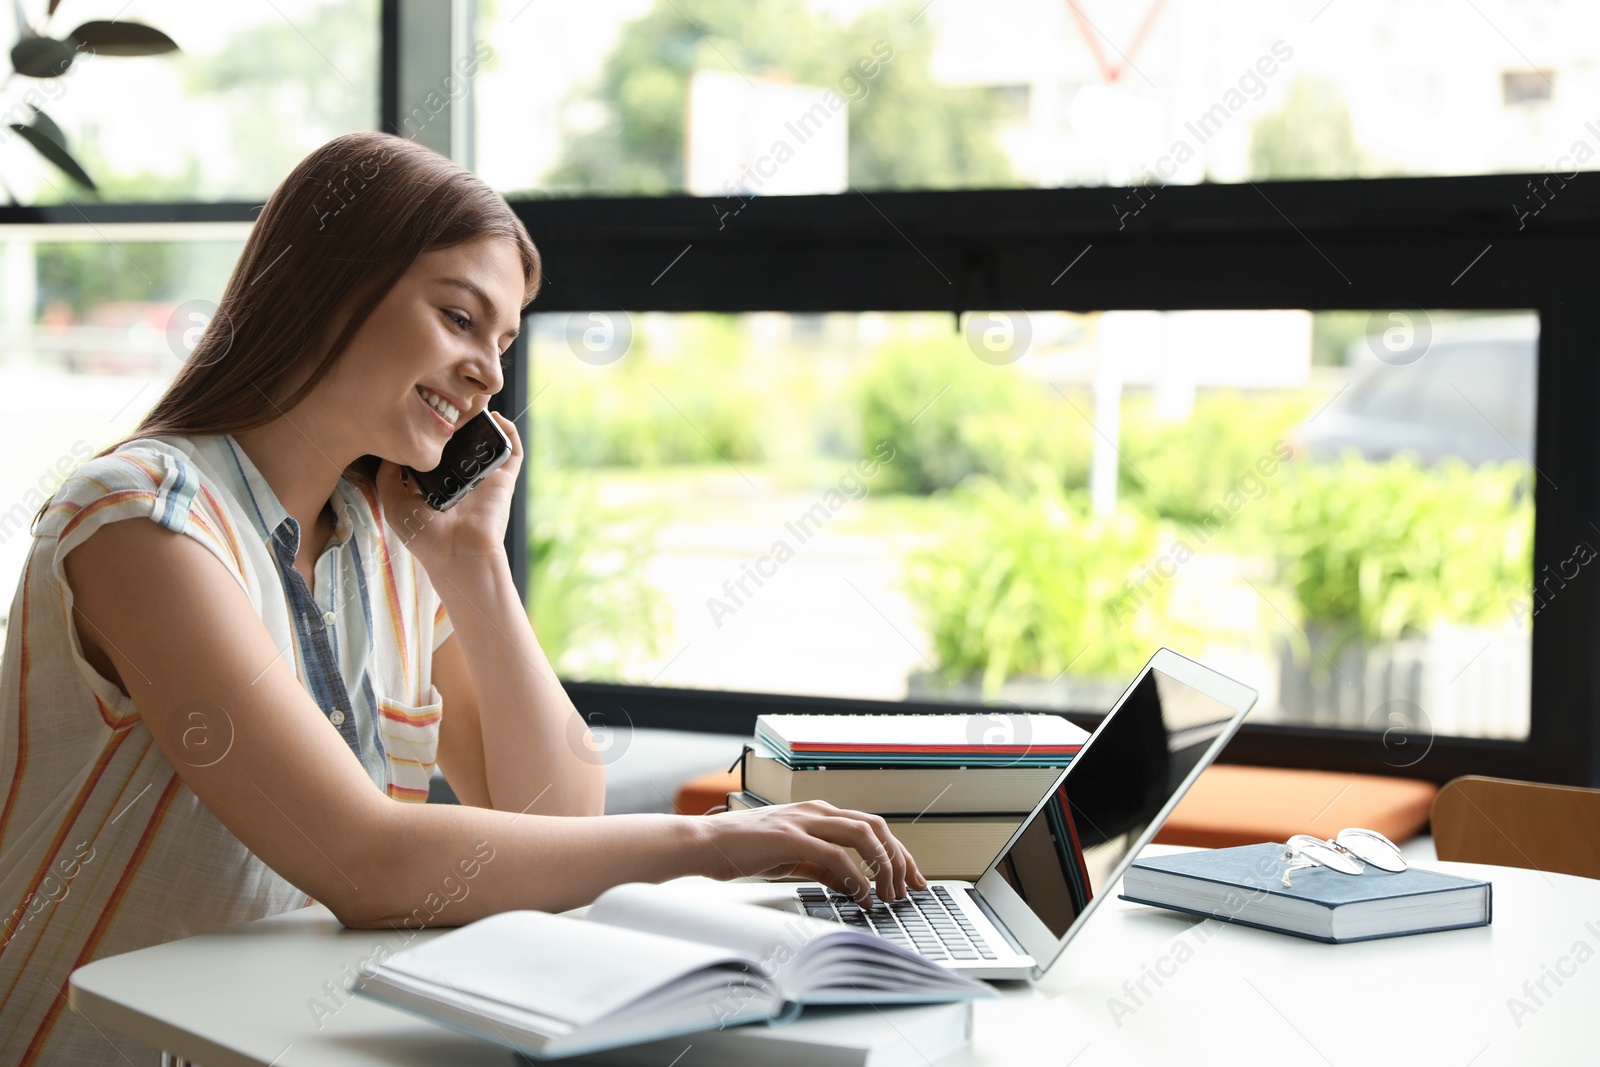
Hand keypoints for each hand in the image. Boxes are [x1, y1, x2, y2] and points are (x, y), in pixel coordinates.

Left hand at [375, 410, 522, 572]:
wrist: (459, 553)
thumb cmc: (426, 536)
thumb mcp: (395, 504)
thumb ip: (388, 477)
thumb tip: (391, 451)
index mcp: (435, 484)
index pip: (435, 451)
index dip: (432, 430)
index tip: (424, 409)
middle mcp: (460, 478)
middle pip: (461, 441)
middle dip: (458, 419)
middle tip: (450, 400)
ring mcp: (483, 478)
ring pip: (487, 440)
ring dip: (484, 420)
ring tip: (474, 402)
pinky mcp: (504, 479)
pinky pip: (513, 450)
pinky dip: (509, 432)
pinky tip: (497, 418)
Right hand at [693, 800, 927, 904]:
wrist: (705, 843)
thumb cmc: (743, 850)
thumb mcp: (792, 858)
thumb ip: (824, 867)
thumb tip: (853, 885)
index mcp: (818, 812)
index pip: (872, 827)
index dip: (898, 853)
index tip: (912, 878)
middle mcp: (816, 811)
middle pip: (876, 827)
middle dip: (899, 859)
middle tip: (909, 889)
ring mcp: (804, 821)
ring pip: (864, 835)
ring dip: (882, 866)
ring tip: (887, 894)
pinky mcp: (791, 838)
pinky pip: (836, 856)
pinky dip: (855, 877)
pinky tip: (860, 896)